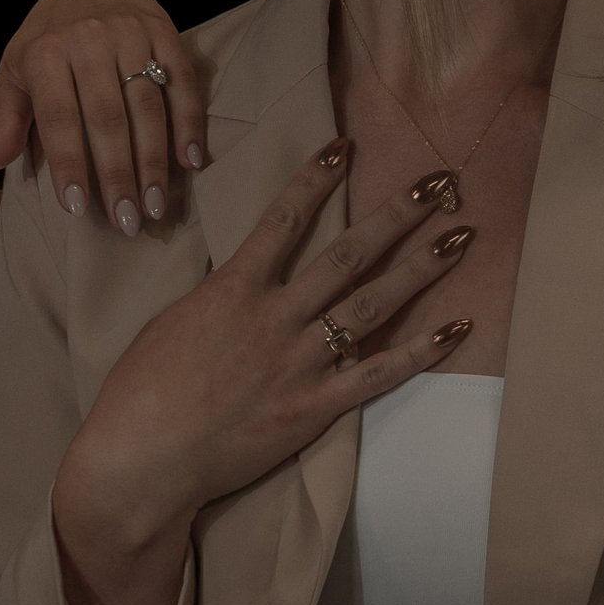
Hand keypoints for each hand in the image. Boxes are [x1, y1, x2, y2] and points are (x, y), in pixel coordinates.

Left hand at [0, 0, 204, 234]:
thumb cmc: (48, 40)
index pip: (59, 116)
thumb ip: (6, 118)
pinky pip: (182, 82)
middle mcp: (90, 39)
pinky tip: (190, 160)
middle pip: (107, 116)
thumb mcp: (14, 71)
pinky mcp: (165, 32)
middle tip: (127, 221)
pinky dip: (189, 122)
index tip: (77, 207)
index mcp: (46, 52)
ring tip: (156, 204)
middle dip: (118, 173)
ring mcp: (132, 33)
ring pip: (147, 104)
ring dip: (154, 159)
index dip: (68, 163)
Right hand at [49, 140, 474, 604]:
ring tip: (461, 236)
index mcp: (234, 289)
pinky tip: (457, 328)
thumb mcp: (175, 322)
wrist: (142, 458)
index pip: (284, 220)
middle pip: (348, 254)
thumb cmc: (141, 391)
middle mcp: (275, 317)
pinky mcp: (314, 406)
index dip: (316, 180)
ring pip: (373, 303)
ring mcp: (299, 361)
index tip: (345, 147)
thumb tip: (246, 275)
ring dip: (421, 267)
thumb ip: (220, 297)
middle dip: (397, 214)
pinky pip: (379, 375)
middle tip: (440, 183)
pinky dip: (421, 352)